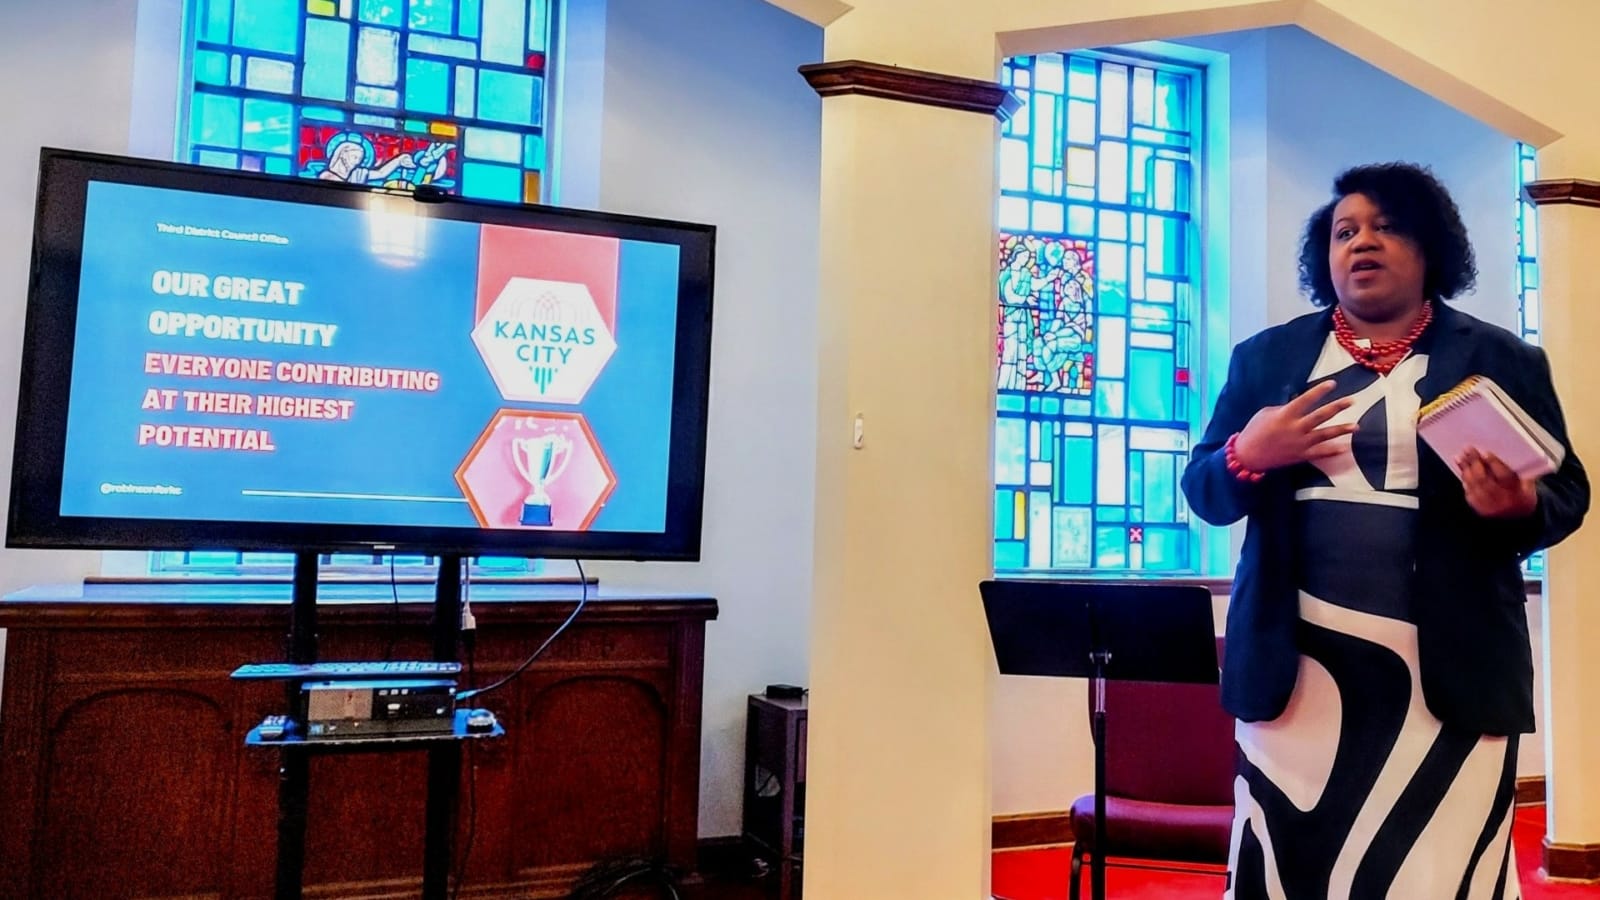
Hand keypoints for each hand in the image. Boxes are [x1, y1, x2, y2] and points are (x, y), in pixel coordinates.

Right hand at [1231, 380, 1358, 471]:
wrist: (1248, 456)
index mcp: (1285, 415)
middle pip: (1320, 416)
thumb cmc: (1255, 430)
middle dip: (1337, 407)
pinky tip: (1344, 448)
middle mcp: (1295, 428)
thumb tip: (1300, 402)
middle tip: (1351, 400)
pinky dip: (1332, 451)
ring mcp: (1299, 443)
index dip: (1319, 391)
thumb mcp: (1266, 413)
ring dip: (1341, 430)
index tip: (1333, 384)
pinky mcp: (1300, 456)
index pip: (1306, 400)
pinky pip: (1319, 453)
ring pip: (1325, 435)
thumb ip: (1284, 408)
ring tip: (1356, 426)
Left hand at [1458, 449, 1538, 517]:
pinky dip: (1465, 479)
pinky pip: (1470, 493)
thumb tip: (1505, 451)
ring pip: (1475, 486)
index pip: (1505, 477)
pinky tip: (1463, 469)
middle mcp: (1503, 501)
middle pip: (1485, 480)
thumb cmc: (1523, 494)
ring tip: (1461, 457)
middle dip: (1475, 463)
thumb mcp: (1528, 483)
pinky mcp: (1480, 510)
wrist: (1519, 519)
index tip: (1485, 452)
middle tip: (1469, 449)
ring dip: (1466, 469)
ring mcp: (1490, 507)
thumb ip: (1519, 470)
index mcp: (1518, 493)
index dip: (1494, 464)